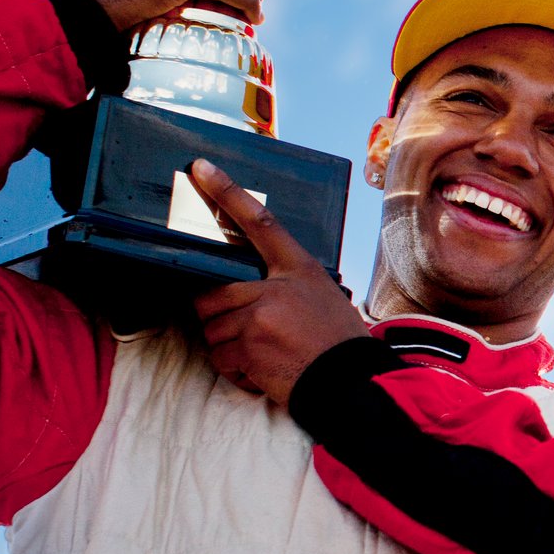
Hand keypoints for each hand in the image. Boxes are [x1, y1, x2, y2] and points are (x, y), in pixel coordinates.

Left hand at [189, 160, 367, 402]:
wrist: (352, 383)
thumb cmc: (338, 343)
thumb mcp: (322, 298)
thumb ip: (285, 285)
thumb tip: (246, 287)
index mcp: (298, 269)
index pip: (260, 223)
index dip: (228, 193)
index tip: (201, 169)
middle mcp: (276, 287)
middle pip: (213, 293)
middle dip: (219, 318)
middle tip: (247, 333)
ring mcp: (260, 315)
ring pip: (212, 328)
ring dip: (229, 348)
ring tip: (265, 356)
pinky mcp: (249, 346)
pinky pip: (219, 356)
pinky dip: (235, 370)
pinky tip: (263, 372)